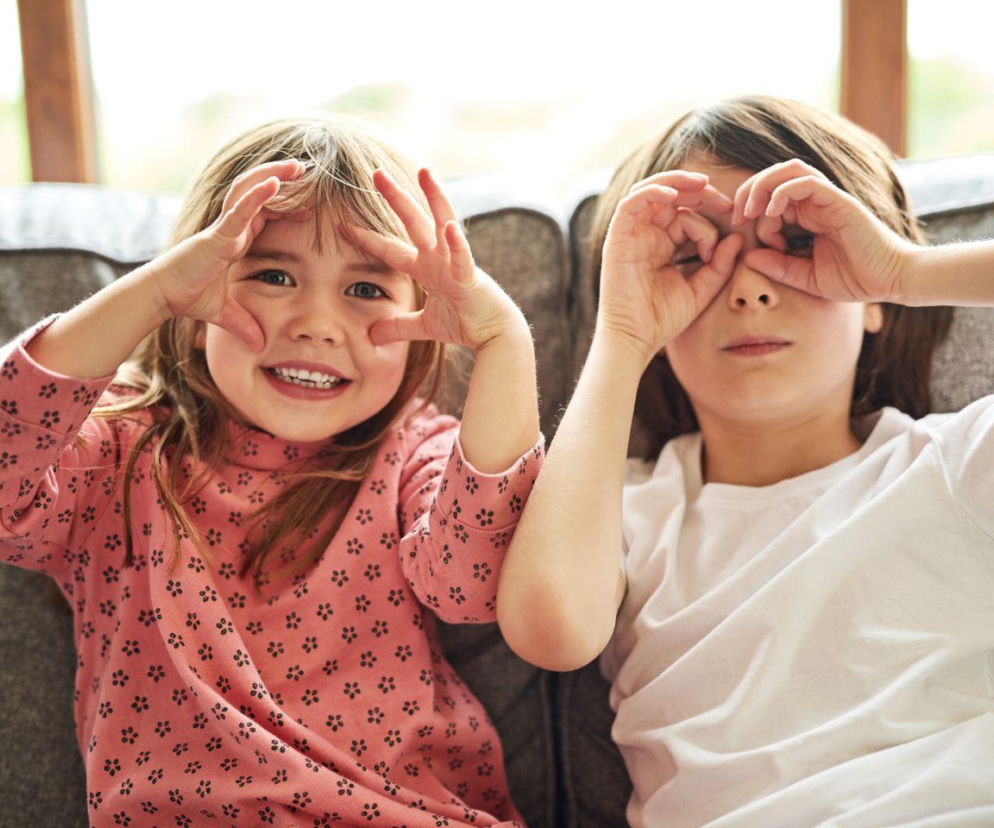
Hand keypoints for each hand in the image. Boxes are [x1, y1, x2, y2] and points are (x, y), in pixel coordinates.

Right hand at [148, 159, 305, 350]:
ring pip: (250, 191)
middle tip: (308, 168)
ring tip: (298, 165)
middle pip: (259, 192)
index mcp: (235, 238)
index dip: (287, 205)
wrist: (162, 296)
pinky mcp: (217, 234)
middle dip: (283, 177)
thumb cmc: (187, 297)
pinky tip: (276, 182)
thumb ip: (244, 325)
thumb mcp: (224, 313)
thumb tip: (259, 347)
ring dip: (274, 175)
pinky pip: (240, 210)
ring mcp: (224, 227)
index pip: (266, 213)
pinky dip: (258, 194)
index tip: (311, 204)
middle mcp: (231, 227)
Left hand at [345, 168, 526, 351]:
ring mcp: (456, 264)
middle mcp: (439, 258)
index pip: (391, 249)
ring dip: (434, 198)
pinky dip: (457, 244)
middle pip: (414, 222)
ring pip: (443, 224)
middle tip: (377, 173)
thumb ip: (399, 326)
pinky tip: (448, 228)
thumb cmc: (465, 324)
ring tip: (425, 172)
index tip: (342, 227)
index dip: (367, 239)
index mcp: (427, 268)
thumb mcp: (424, 326)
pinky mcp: (470, 278)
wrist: (495, 335)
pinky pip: (463, 258)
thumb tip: (371, 336)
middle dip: (396, 197)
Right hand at [597, 171, 741, 365]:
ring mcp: (632, 235)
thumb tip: (737, 238)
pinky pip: (632, 203)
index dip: (710, 216)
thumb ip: (720, 265)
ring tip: (702, 185)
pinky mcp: (618, 237)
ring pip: (652, 191)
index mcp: (663, 246)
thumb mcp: (701, 289)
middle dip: (700, 193)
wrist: (635, 338)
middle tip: (725, 202)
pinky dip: (652, 192)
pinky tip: (674, 195)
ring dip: (677, 182)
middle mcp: (646, 236)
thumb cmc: (663, 319)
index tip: (733, 223)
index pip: (688, 216)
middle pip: (672, 197)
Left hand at [733, 159, 912, 302]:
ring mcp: (827, 199)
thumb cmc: (854, 278)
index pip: (770, 197)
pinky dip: (782, 191)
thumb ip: (777, 266)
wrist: (890, 281)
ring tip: (750, 210)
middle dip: (748, 192)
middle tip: (737, 217)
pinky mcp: (839, 201)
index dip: (752, 214)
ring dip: (762, 185)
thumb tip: (748, 257)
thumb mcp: (804, 277)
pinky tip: (772, 213)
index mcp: (807, 217)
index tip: (750, 240)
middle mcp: (815, 203)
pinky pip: (806, 182)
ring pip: (788, 171)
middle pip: (774, 176)